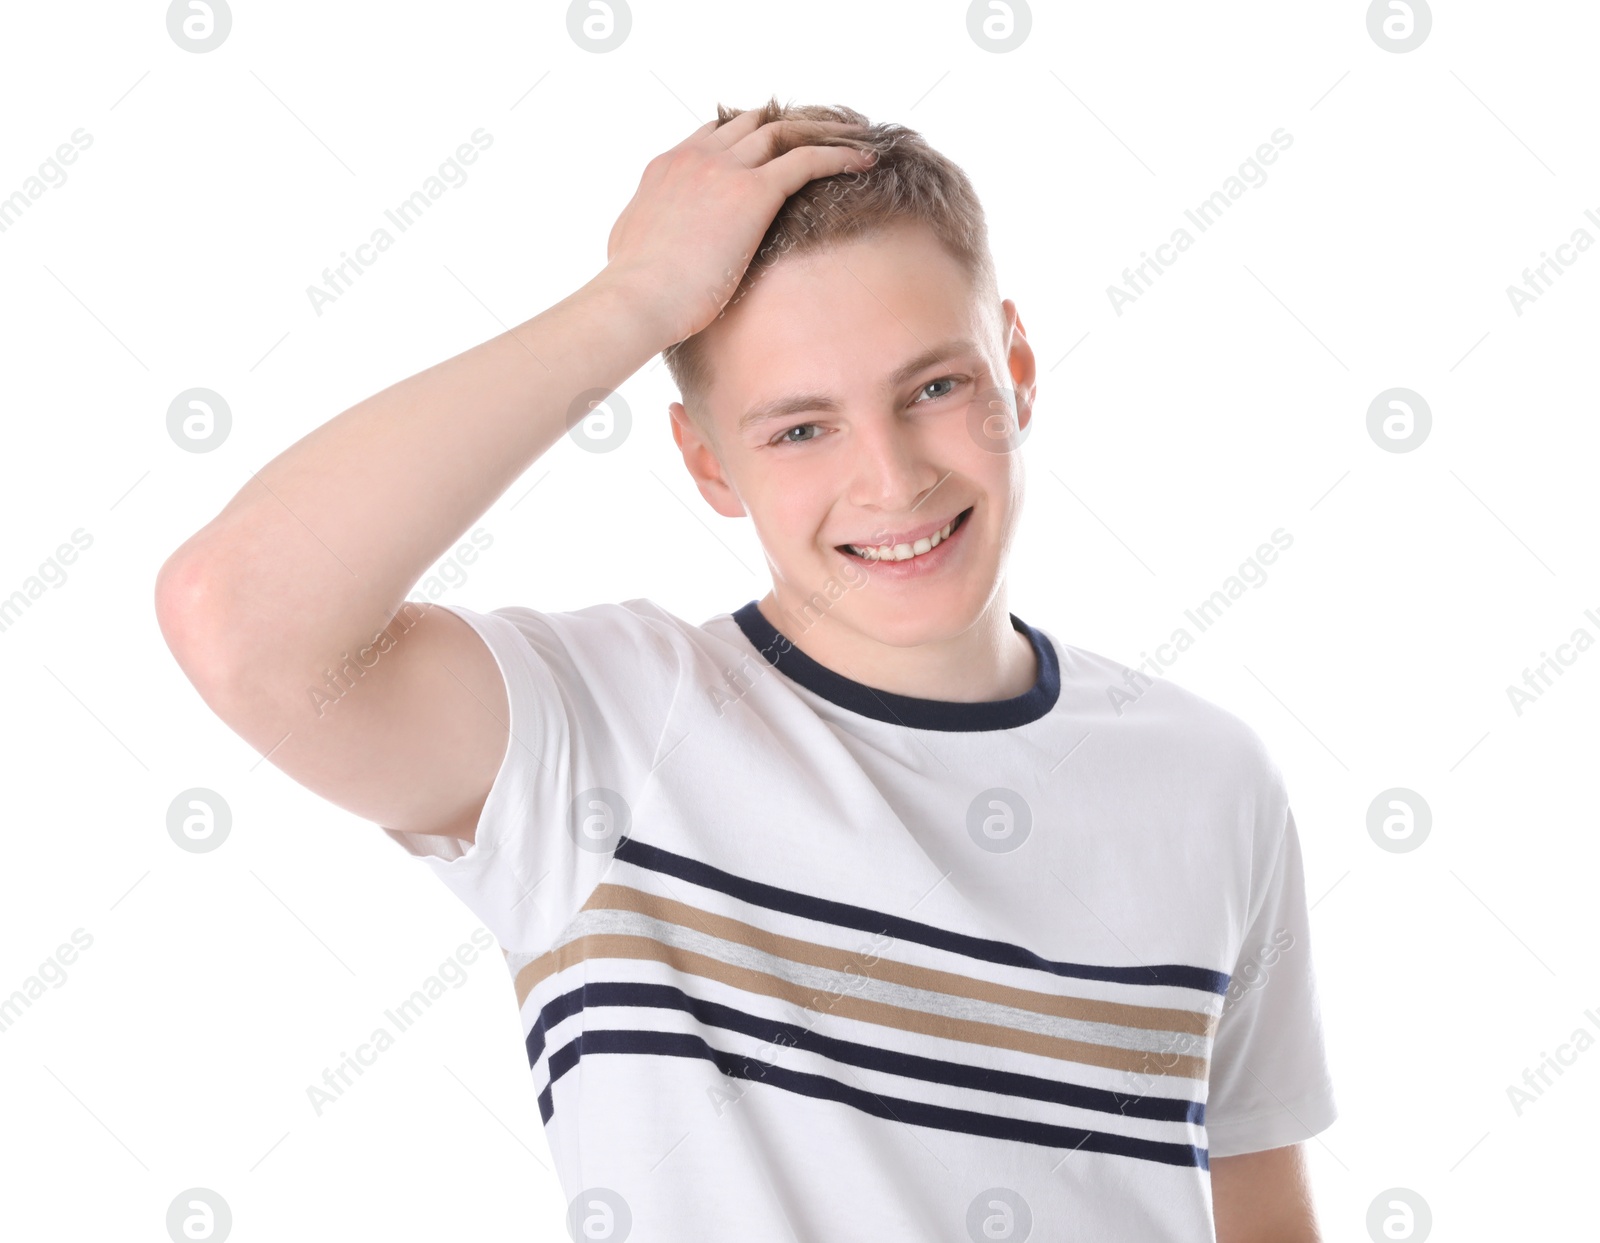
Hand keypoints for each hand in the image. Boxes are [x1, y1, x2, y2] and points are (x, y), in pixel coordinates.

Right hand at [602, 111, 874, 345]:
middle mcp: (698, 156)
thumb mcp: (632, 243)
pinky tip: (865, 160)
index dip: (748, 133)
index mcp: (669, 165)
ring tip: (856, 136)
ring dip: (824, 130)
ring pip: (785, 131)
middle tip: (823, 132)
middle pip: (753, 122)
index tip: (773, 142)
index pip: (716, 132)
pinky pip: (808, 159)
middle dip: (790, 124)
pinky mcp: (753, 192)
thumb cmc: (633, 288)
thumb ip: (650, 226)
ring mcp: (725, 169)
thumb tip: (654, 241)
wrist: (638, 297)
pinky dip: (840, 155)